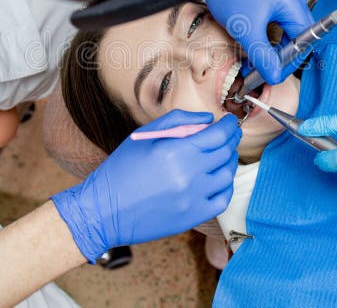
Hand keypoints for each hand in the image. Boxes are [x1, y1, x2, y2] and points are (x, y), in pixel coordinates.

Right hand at [51, 110, 240, 261]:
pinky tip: (218, 178)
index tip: (230, 122)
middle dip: (231, 140)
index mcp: (176, 151)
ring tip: (223, 155)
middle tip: (229, 135)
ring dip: (229, 161)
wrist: (105, 210)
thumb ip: (178, 121)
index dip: (229, 126)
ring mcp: (193, 198)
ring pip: (227, 175)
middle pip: (226, 153)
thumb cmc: (121, 169)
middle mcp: (189, 175)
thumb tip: (208, 119)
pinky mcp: (193, 217)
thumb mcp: (144, 136)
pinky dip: (225, 186)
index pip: (218, 134)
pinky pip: (222, 199)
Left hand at [206, 0, 313, 83]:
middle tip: (264, 70)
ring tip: (256, 58)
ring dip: (274, 45)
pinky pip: (280, 17)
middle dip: (281, 55)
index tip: (275, 75)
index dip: (290, 61)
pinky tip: (256, 42)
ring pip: (288, 27)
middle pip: (298, 33)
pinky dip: (269, 32)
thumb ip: (262, 56)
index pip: (303, 38)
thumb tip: (274, 76)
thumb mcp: (245, 29)